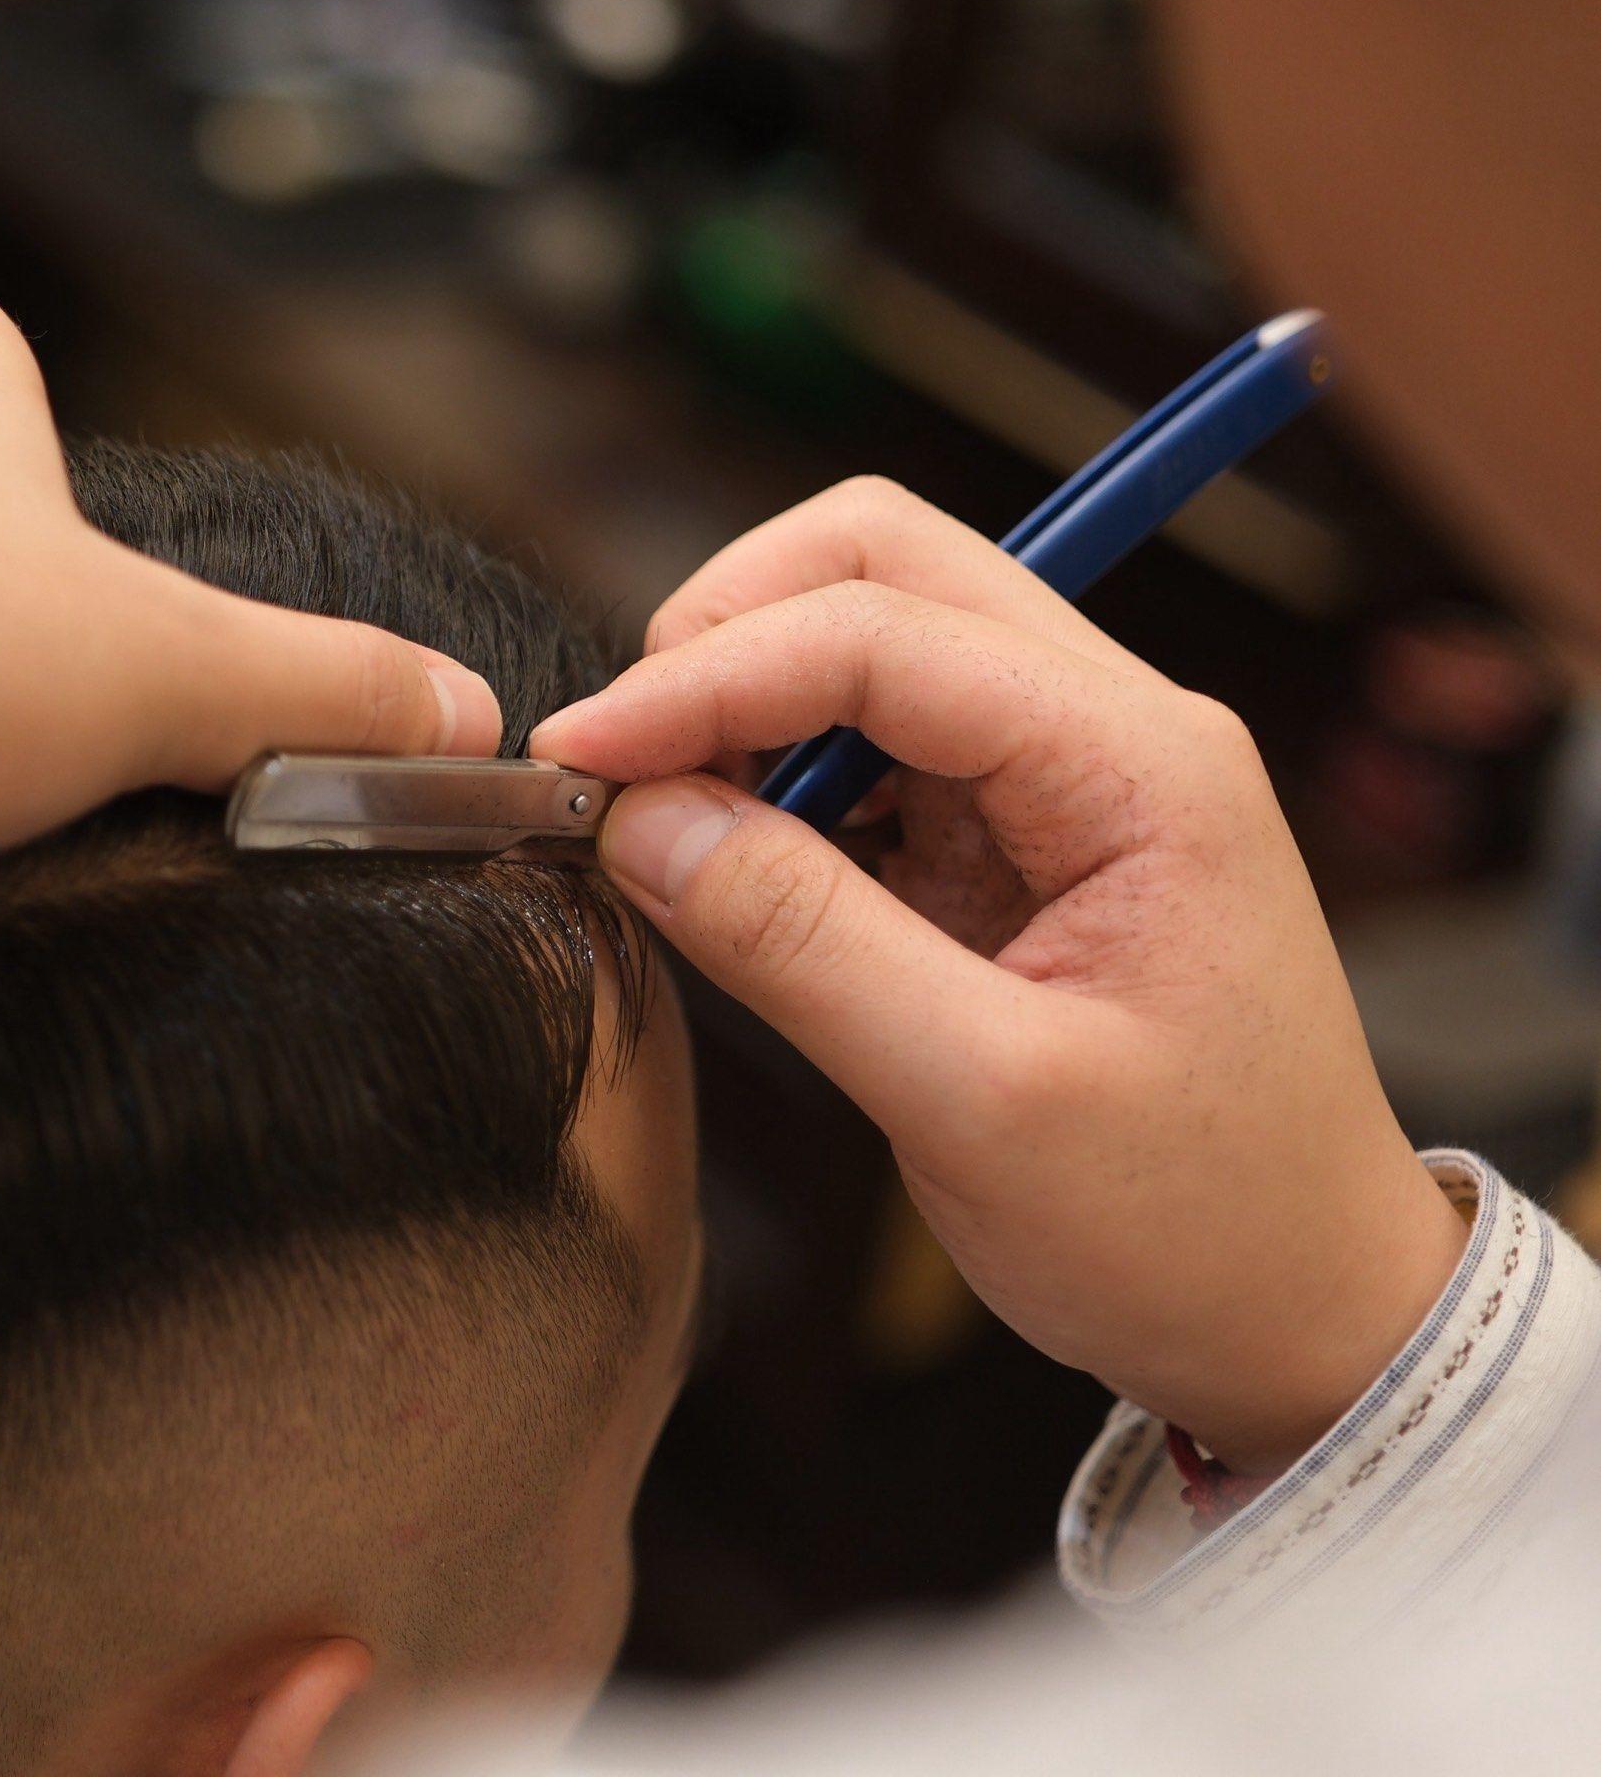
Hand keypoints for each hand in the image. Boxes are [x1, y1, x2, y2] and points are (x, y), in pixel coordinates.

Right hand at [529, 478, 1468, 1475]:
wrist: (1302, 1316)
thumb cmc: (1193, 1230)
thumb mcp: (982, 1103)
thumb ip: (804, 947)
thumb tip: (641, 824)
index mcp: (1141, 765)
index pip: (882, 630)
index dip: (707, 676)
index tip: (580, 758)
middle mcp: (1110, 729)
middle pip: (880, 565)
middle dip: (726, 637)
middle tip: (625, 766)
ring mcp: (1063, 774)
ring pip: (865, 636)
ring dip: (745, 706)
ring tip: (668, 835)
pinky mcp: (1014, 833)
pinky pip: (868, 743)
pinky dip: (774, 775)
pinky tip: (732, 868)